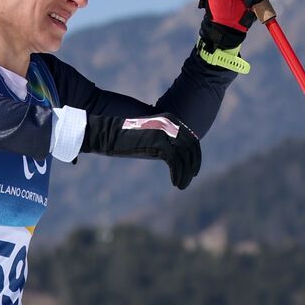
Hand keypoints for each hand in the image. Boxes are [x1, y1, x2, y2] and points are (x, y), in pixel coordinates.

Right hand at [82, 113, 202, 189]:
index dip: (195, 157)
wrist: (109, 134)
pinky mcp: (158, 142)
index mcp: (171, 119)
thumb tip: (176, 157)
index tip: (193, 171)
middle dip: (192, 166)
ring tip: (181, 185)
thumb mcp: (150, 137)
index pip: (192, 139)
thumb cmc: (127, 138)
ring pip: (184, 156)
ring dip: (185, 173)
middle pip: (191, 147)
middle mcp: (171, 123)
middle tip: (188, 179)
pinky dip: (178, 173)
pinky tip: (175, 182)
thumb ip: (164, 142)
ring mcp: (165, 131)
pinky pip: (175, 161)